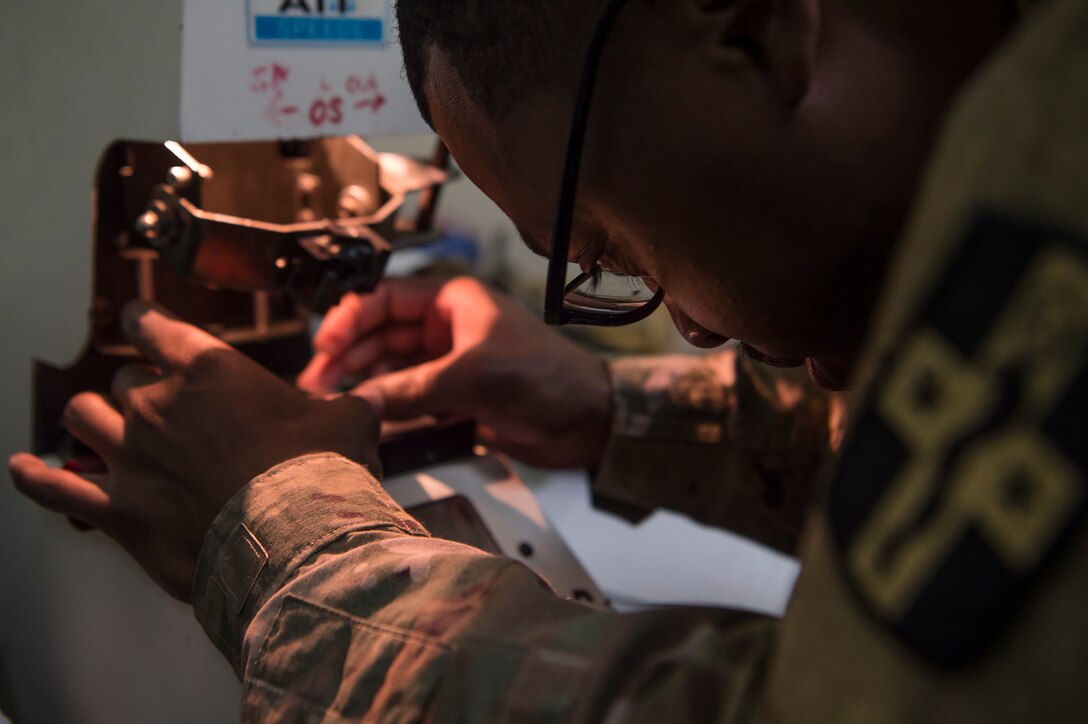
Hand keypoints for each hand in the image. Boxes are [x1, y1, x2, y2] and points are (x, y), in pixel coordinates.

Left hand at [9, 302, 380, 600]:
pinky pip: (56, 486)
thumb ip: (351, 406)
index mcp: (211, 371)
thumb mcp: (349, 424)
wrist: (295, 541)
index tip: (141, 319)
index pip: (156, 326)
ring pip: (83, 418)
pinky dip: (36, 477)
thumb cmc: (319, 473)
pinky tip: (22, 468)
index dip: (145, 320)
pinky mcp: (118, 509)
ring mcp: (131, 457)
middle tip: (160, 410)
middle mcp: (160, 405)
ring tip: (103, 427)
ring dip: (92, 419)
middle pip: (122, 381)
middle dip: (137, 392)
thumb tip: (373, 399)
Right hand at [298, 277, 612, 468]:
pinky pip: (408, 399)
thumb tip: (361, 400)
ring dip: (364, 385)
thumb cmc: (550, 377)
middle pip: (380, 337)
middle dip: (348, 358)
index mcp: (454, 301)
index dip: (350, 320)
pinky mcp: (454, 398)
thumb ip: (413, 389)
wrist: (588, 420)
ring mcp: (449, 364)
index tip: (324, 347)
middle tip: (318, 384)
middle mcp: (447, 328)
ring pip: (391, 370)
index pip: (384, 300)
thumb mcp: (474, 376)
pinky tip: (366, 419)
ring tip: (334, 404)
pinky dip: (387, 408)